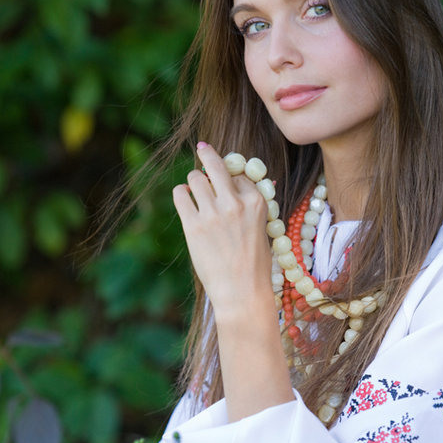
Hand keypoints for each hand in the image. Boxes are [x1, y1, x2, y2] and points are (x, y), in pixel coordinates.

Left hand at [172, 143, 272, 318]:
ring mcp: (212, 213)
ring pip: (195, 178)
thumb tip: (243, 185)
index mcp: (256, 202)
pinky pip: (181, 195)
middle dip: (208, 156)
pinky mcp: (193, 226)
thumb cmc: (254, 265)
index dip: (231, 178)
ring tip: (194, 190)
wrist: (242, 292)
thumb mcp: (262, 230)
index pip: (239, 175)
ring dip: (194, 181)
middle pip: (216, 166)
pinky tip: (184, 198)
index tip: (225, 181)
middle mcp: (234, 203)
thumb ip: (251, 206)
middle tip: (203, 150)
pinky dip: (181, 193)